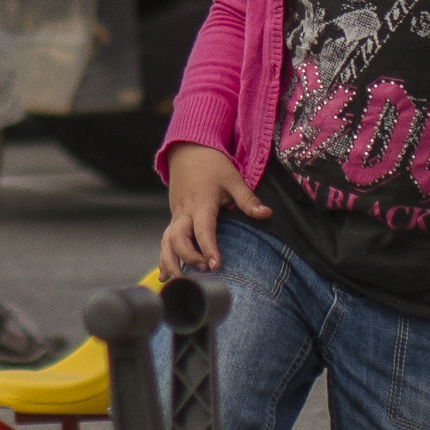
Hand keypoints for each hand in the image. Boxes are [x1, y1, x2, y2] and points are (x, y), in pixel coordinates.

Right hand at [160, 140, 264, 274]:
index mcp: (201, 203)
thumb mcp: (233, 179)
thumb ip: (248, 200)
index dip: (208, 248)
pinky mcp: (173, 217)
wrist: (188, 149)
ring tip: (177, 280)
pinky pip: (165, 239)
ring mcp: (176, 215)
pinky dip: (163, 257)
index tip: (215, 264)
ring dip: (169, 261)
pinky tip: (163, 275)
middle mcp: (184, 211)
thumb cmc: (212, 164)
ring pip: (166, 241)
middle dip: (188, 257)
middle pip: (178, 238)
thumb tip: (266, 214)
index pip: (203, 229)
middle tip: (204, 271)